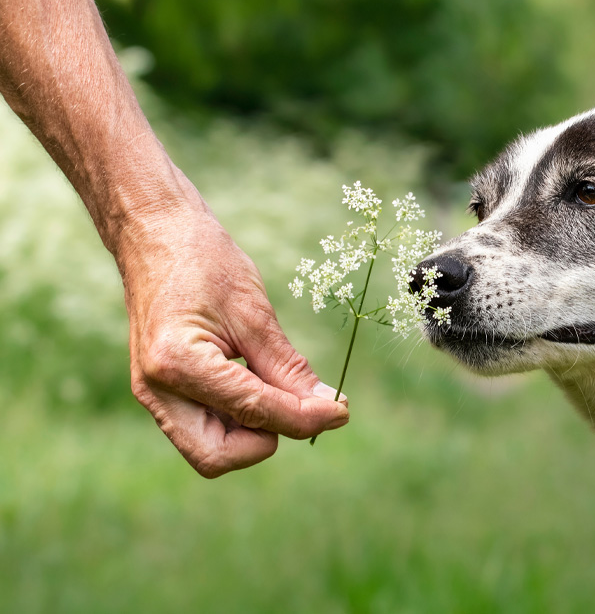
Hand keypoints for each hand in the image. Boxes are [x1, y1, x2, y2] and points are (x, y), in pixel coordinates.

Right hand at [121, 203, 348, 476]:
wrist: (155, 235)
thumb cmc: (203, 262)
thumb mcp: (254, 312)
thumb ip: (288, 367)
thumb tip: (328, 407)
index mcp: (177, 363)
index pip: (253, 411)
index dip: (304, 417)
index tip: (341, 410)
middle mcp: (157, 390)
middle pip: (218, 458)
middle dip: (265, 438)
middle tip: (295, 401)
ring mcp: (154, 396)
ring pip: (211, 450)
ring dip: (252, 428)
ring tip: (271, 376)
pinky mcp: (162, 394)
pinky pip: (204, 427)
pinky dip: (237, 416)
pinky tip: (253, 377)